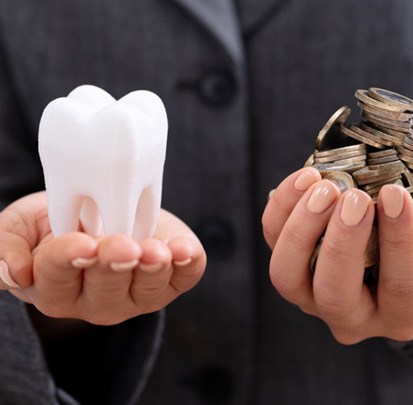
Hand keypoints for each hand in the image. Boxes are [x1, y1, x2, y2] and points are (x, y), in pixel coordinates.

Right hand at [0, 192, 205, 324]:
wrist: (103, 211)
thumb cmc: (58, 221)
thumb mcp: (22, 225)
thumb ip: (7, 246)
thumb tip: (15, 274)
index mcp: (55, 287)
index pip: (58, 277)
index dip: (70, 260)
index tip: (83, 243)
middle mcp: (97, 300)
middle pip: (106, 288)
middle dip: (115, 265)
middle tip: (123, 245)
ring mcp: (136, 295)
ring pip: (147, 289)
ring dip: (153, 270)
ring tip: (156, 251)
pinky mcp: (169, 282)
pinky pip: (184, 279)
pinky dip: (188, 265)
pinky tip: (186, 250)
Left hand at [262, 163, 412, 342]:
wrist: (405, 208)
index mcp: (405, 311)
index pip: (400, 288)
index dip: (397, 242)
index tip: (394, 195)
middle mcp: (354, 312)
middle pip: (335, 297)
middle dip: (342, 245)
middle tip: (355, 198)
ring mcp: (313, 290)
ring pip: (288, 277)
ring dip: (302, 230)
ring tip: (325, 187)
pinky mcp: (290, 257)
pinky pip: (272, 238)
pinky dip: (282, 208)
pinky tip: (306, 178)